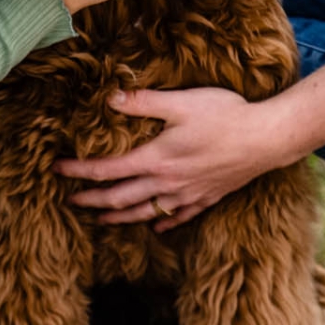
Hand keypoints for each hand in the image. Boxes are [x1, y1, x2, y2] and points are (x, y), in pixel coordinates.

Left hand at [54, 86, 296, 230]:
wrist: (267, 139)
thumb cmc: (225, 116)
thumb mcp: (181, 102)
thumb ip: (143, 102)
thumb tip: (109, 98)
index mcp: (156, 159)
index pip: (106, 170)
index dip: (79, 171)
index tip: (57, 170)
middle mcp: (167, 183)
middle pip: (119, 198)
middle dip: (91, 200)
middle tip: (69, 201)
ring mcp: (187, 194)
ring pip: (144, 212)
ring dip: (118, 216)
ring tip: (100, 218)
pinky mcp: (206, 198)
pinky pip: (177, 217)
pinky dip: (161, 222)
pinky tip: (154, 226)